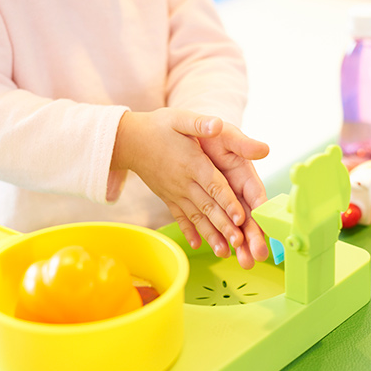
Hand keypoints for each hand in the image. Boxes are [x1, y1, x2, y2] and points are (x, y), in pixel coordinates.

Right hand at [113, 108, 246, 258]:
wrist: (129, 141)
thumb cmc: (158, 126)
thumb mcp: (180, 118)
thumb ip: (200, 123)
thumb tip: (218, 124)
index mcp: (193, 163)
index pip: (214, 185)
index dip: (228, 201)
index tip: (241, 217)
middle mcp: (184, 182)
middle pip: (208, 207)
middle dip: (225, 226)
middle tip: (240, 243)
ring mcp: (175, 193)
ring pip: (197, 217)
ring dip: (211, 235)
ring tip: (224, 252)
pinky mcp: (169, 198)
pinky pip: (180, 217)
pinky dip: (188, 232)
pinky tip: (196, 245)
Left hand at [199, 123, 269, 268]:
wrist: (183, 133)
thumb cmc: (208, 132)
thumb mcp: (224, 134)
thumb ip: (242, 143)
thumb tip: (264, 148)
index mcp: (243, 172)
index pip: (255, 195)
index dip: (259, 212)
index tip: (262, 229)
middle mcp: (235, 188)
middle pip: (247, 215)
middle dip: (252, 236)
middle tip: (257, 256)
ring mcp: (221, 198)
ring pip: (231, 224)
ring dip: (237, 243)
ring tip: (243, 263)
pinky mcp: (205, 202)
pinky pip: (210, 222)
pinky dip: (213, 236)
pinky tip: (217, 250)